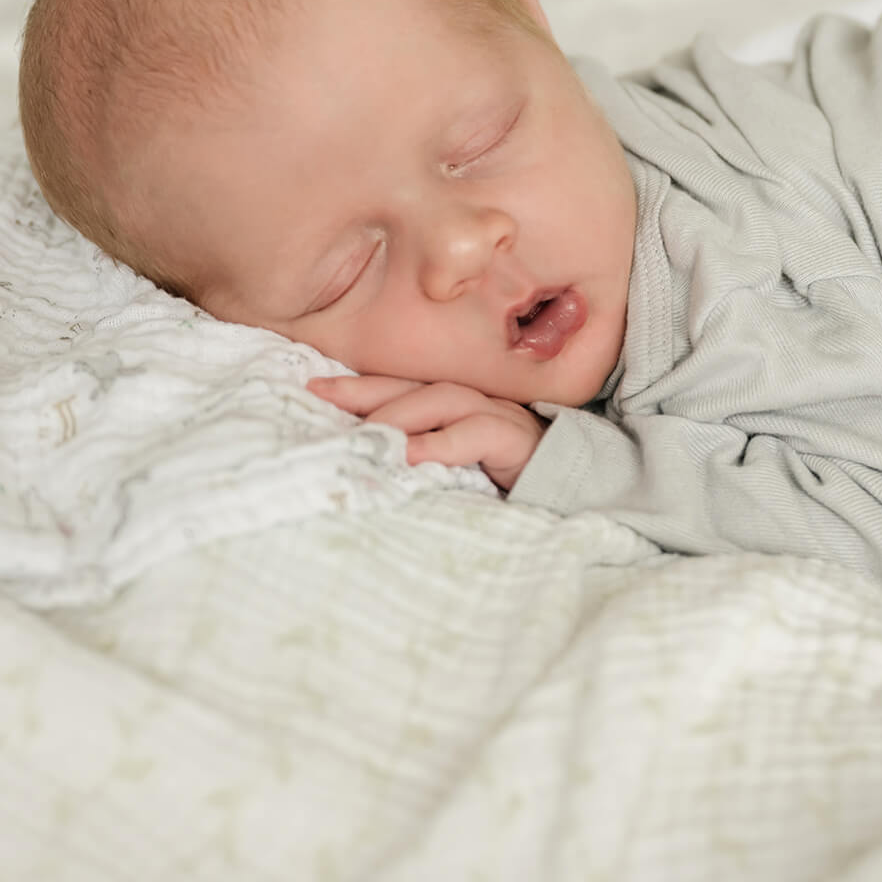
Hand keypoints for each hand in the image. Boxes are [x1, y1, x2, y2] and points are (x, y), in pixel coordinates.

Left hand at [307, 375, 543, 492]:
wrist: (569, 495)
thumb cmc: (502, 487)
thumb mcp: (451, 474)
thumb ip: (418, 463)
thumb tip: (362, 468)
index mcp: (453, 409)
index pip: (399, 388)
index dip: (357, 387)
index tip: (312, 388)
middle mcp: (472, 403)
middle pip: (413, 386)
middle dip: (365, 389)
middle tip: (321, 394)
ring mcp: (498, 417)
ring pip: (444, 399)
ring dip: (401, 412)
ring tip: (366, 431)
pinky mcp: (518, 441)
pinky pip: (479, 433)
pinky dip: (444, 443)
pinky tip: (413, 455)